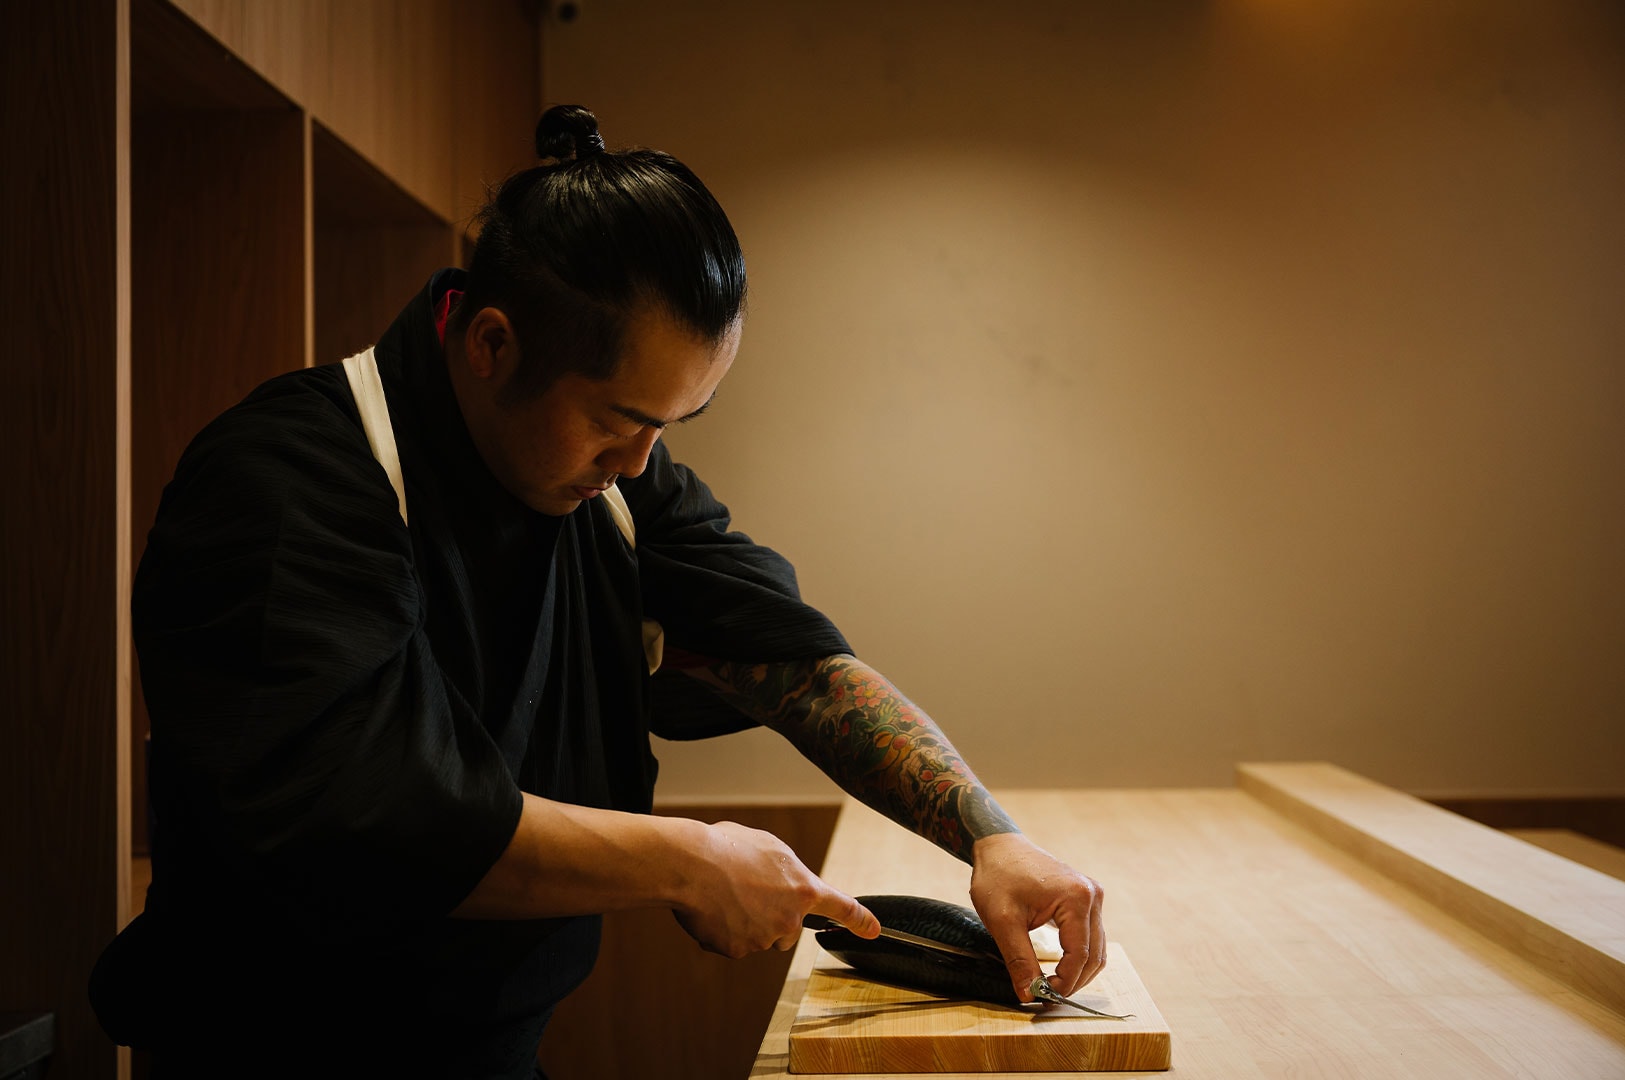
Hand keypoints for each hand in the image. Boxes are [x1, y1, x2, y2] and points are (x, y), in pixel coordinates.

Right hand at [671, 820, 878, 957]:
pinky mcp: (738, 950)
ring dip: (744, 923)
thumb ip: (786, 872)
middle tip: (746, 893)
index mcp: (803, 888)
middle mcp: (789, 919)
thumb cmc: (728, 848)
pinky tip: (711, 910)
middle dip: (772, 919)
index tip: (874, 930)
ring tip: (723, 894)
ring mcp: (764, 938)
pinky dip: (722, 932)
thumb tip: (781, 885)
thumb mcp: (770, 849)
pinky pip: (732, 945)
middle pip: (787, 931)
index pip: (841, 907)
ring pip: (758, 938)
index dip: (860, 920)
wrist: (692, 865)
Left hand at [968, 832, 1105, 1000]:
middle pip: (1095, 955)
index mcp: (1076, 898)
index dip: (1064, 982)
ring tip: (1051, 985)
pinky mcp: (1085, 899)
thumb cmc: (998, 876)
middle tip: (1047, 996)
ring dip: (1078, 972)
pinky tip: (1059, 968)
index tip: (1043, 997)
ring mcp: (1092, 896)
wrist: (998, 846)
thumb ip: (1018, 959)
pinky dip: (1078, 957)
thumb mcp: (1002, 921)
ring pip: (1096, 949)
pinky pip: (1090, 937)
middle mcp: (1092, 896)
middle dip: (1074, 981)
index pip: (1080, 956)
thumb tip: (1029, 994)